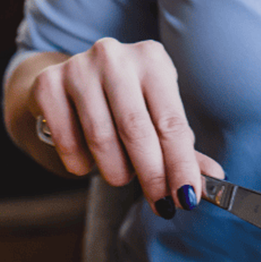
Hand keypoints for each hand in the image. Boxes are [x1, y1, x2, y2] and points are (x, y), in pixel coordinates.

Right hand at [29, 38, 224, 217]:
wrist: (70, 83)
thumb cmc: (127, 103)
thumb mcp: (159, 115)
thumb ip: (184, 148)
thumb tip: (213, 179)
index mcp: (153, 60)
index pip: (172, 123)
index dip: (181, 166)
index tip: (187, 198)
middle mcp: (115, 57)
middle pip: (137, 131)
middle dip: (152, 176)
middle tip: (161, 204)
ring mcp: (78, 68)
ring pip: (102, 139)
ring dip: (117, 171)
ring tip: (122, 175)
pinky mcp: (47, 85)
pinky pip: (69, 143)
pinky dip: (83, 165)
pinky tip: (90, 161)